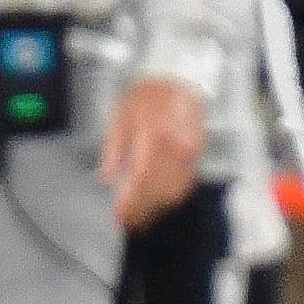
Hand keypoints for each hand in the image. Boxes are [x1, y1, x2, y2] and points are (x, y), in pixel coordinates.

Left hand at [100, 77, 206, 232]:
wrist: (177, 79)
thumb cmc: (146, 97)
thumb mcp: (121, 119)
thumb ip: (114, 151)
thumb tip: (107, 178)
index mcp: (153, 137)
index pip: (142, 180)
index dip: (131, 203)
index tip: (119, 217)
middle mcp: (176, 148)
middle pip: (159, 191)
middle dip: (142, 212)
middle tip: (126, 224)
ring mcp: (190, 153)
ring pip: (174, 192)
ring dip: (156, 209)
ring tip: (139, 220)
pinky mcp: (196, 156)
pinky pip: (185, 184)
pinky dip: (170, 198)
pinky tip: (157, 204)